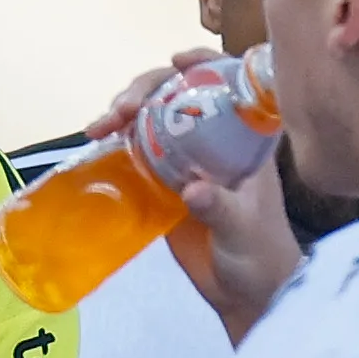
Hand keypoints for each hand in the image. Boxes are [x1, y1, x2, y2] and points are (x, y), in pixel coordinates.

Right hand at [89, 52, 304, 342]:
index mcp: (246, 141)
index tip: (177, 61)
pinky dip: (118, 141)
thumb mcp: (244, 232)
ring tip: (100, 126)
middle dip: (146, 89)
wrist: (247, 296)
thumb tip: (194, 189)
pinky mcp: (165, 182)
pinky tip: (98, 142)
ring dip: (125, 113)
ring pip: (154, 118)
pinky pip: (139, 150)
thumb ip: (223, 210)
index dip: (204, 62)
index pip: (229, 83)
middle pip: (179, 94)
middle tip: (121, 109)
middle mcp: (216, 141)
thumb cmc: (260, 258)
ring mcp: (188, 159)